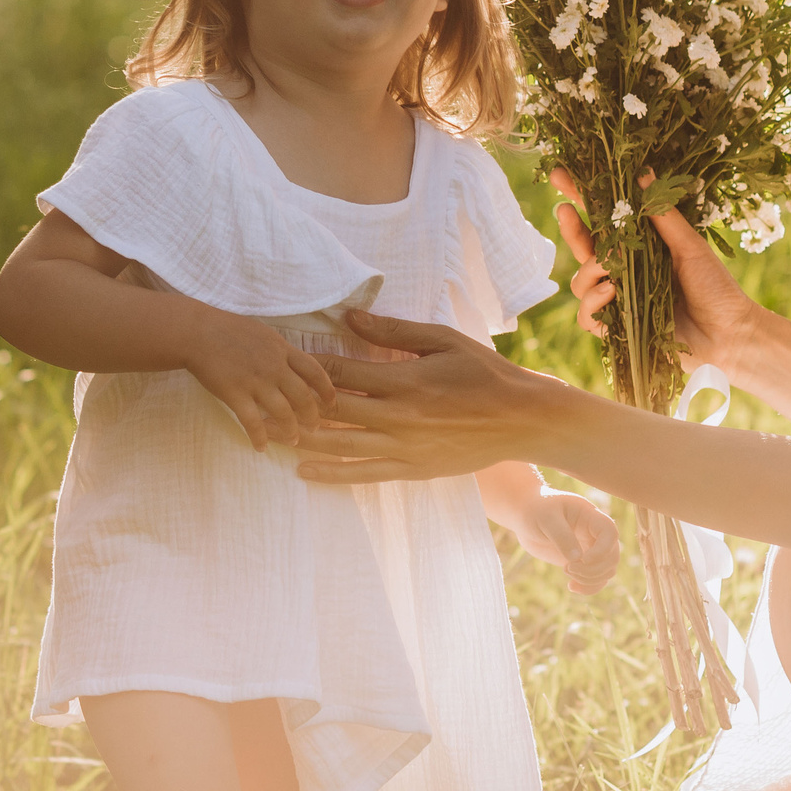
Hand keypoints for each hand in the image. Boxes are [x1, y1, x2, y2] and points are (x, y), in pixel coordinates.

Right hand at [183, 314, 336, 449]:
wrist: (197, 333)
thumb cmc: (228, 329)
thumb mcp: (263, 333)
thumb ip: (279, 349)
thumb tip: (292, 361)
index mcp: (282, 350)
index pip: (315, 371)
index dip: (326, 390)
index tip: (331, 403)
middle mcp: (274, 367)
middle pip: (303, 396)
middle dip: (312, 415)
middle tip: (314, 427)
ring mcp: (255, 381)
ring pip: (283, 412)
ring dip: (290, 430)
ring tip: (293, 440)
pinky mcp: (235, 394)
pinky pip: (252, 421)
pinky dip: (259, 437)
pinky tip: (261, 447)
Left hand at [295, 309, 568, 480]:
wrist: (523, 418)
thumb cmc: (485, 372)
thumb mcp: (443, 340)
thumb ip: (394, 332)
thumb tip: (350, 317)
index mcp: (405, 379)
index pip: (342, 371)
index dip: (310, 364)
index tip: (286, 358)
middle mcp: (399, 416)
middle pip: (334, 409)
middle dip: (298, 403)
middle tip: (267, 396)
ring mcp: (404, 447)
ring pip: (341, 445)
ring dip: (304, 438)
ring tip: (272, 434)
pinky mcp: (412, 469)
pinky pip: (363, 473)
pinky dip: (331, 473)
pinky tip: (305, 470)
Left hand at [509, 489, 621, 594]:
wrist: (527, 515)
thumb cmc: (536, 510)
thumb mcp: (546, 518)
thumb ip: (562, 536)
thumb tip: (577, 558)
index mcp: (590, 516)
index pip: (610, 533)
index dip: (602, 550)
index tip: (583, 559)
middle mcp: (595, 532)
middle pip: (612, 556)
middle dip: (593, 569)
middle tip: (567, 569)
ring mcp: (590, 547)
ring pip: (607, 570)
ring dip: (591, 579)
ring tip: (567, 575)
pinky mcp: (582, 561)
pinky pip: (596, 578)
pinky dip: (589, 587)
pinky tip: (572, 587)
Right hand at [548, 168, 765, 378]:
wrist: (729, 333)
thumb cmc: (716, 286)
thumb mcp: (690, 246)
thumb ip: (663, 215)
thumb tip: (642, 173)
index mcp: (639, 248)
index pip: (604, 221)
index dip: (580, 198)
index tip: (560, 176)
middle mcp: (624, 272)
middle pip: (583, 249)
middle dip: (571, 229)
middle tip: (565, 210)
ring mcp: (619, 300)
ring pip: (580, 282)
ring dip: (588, 271)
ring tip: (611, 270)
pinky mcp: (618, 329)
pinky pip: (587, 317)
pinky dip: (592, 304)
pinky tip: (611, 294)